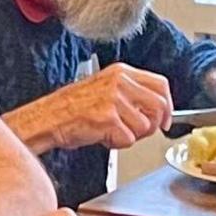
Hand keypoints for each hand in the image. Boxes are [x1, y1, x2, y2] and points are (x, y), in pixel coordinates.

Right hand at [12, 64, 170, 151]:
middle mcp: (119, 82)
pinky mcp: (107, 118)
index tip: (165, 119)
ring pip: (145, 127)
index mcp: (121, 72)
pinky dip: (116, 144)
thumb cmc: (72, 107)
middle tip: (140, 132)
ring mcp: (114, 100)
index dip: (168, 105)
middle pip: (159, 106)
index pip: (161, 85)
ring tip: (111, 131)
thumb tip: (155, 110)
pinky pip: (128, 139)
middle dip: (154, 125)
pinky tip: (102, 136)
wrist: (47, 118)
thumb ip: (130, 93)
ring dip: (130, 136)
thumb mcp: (104, 88)